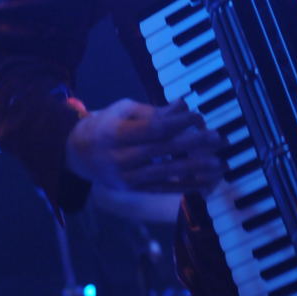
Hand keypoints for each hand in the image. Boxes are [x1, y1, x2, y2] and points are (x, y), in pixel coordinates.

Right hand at [65, 97, 224, 194]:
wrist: (78, 154)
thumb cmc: (106, 125)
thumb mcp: (124, 110)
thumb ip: (154, 111)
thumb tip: (183, 105)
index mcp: (116, 133)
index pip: (153, 129)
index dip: (178, 123)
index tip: (199, 117)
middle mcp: (120, 157)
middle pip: (163, 150)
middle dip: (194, 144)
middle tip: (218, 138)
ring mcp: (127, 177)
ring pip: (166, 173)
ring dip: (195, 169)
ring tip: (219, 163)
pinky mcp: (133, 189)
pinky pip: (163, 189)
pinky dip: (185, 187)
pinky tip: (206, 183)